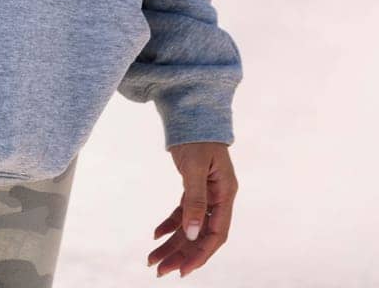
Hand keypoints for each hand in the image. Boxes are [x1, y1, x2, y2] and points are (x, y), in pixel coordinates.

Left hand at [147, 142, 237, 276]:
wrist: (191, 108)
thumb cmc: (197, 135)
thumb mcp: (195, 167)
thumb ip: (195, 200)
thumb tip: (193, 234)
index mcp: (226, 194)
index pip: (217, 234)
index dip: (201, 254)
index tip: (183, 270)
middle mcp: (219, 197)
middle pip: (201, 234)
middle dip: (181, 254)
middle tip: (159, 270)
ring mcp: (207, 193)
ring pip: (190, 226)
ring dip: (173, 243)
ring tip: (152, 259)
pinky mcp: (194, 187)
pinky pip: (183, 212)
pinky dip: (170, 224)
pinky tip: (156, 234)